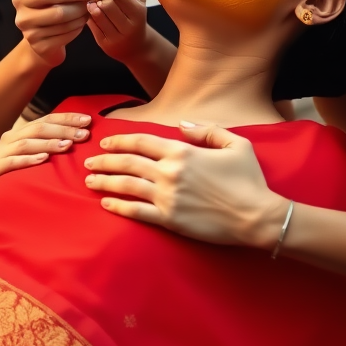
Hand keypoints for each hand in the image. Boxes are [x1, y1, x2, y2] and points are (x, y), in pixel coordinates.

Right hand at [0, 114, 90, 204]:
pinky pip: (10, 163)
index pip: (47, 120)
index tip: (88, 121)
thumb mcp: (32, 159)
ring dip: (48, 143)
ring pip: (25, 143)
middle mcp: (8, 140)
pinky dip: (27, 160)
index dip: (67, 118)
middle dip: (63, 130)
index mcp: (20, 133)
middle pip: (39, 129)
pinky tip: (43, 160)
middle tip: (83, 135)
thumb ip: (49, 148)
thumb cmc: (13, 178)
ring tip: (67, 146)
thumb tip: (78, 140)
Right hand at [13, 0, 91, 66]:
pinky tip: (78, 25)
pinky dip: (77, 30)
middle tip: (91, 2)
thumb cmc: (52, 4)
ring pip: (65, 25)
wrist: (47, 39)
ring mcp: (29, 35)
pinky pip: (67, 37)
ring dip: (81, 18)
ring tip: (85, 12)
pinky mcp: (40, 48)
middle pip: (58, 11)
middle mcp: (21, 17)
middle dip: (79, 7)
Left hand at [82, 0, 151, 66]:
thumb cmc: (133, 11)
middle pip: (105, 2)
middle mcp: (129, 25)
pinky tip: (87, 9)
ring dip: (89, 2)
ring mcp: (117, 37)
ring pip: (96, 14)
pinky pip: (91, 26)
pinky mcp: (105, 44)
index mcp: (138, 10)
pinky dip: (87, 14)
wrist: (134, 45)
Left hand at [84, 123, 288, 247]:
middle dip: (105, 160)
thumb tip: (182, 126)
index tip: (106, 142)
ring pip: (127, 186)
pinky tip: (106, 203)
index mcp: (183, 152)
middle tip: (89, 160)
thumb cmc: (249, 179)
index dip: (121, 140)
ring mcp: (167, 197)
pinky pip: (136, 212)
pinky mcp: (169, 220)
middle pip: (128, 163)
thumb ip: (206, 130)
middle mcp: (170, 173)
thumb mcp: (234, 144)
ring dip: (105, 181)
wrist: (256, 216)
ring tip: (89, 180)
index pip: (142, 142)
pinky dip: (118, 206)